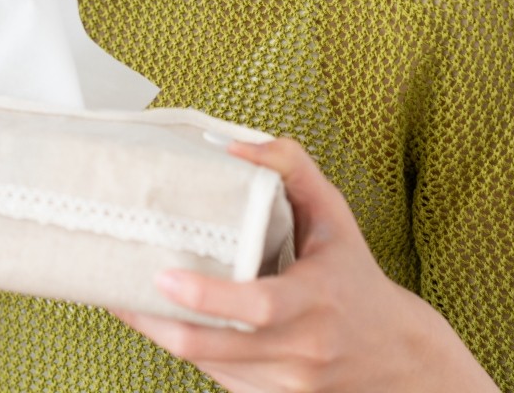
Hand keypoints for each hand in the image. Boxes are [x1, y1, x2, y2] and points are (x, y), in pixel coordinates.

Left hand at [109, 137, 496, 392]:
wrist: (397, 358)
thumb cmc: (354, 278)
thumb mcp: (335, 216)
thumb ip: (291, 168)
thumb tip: (232, 144)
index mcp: (317, 302)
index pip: (258, 307)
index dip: (208, 297)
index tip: (162, 275)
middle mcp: (301, 350)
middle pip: (215, 348)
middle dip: (157, 323)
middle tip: (115, 288)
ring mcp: (284, 383)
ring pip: (207, 366)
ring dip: (161, 336)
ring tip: (122, 299)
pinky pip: (215, 377)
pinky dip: (186, 350)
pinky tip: (161, 322)